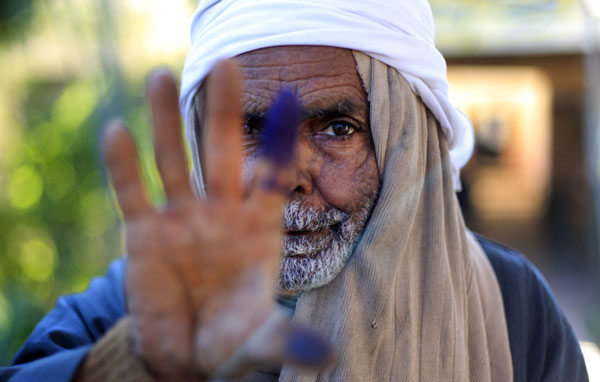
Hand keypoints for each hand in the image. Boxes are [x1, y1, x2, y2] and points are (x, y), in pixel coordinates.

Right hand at [103, 61, 327, 379]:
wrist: (187, 355)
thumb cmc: (232, 341)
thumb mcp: (260, 340)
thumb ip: (287, 340)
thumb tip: (327, 357)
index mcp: (258, 229)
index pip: (272, 177)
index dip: (280, 143)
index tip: (290, 101)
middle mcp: (220, 213)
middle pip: (222, 152)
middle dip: (223, 112)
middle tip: (226, 66)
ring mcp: (181, 219)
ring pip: (173, 160)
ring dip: (165, 121)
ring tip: (160, 77)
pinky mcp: (144, 233)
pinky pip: (132, 192)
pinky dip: (123, 166)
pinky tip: (118, 132)